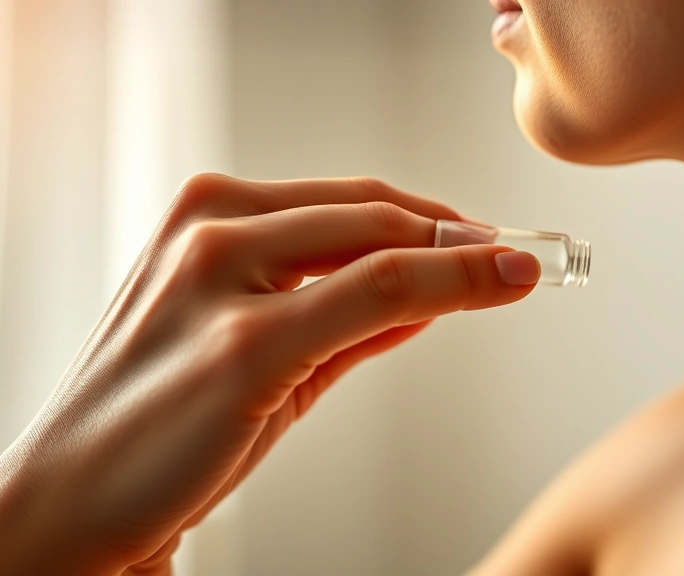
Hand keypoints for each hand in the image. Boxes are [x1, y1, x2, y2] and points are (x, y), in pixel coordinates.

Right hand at [0, 174, 539, 574]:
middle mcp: (212, 228)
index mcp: (209, 214)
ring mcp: (222, 277)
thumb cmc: (166, 425)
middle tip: (519, 256)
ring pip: (383, 243)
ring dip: (465, 254)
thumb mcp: (263, 347)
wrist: (73, 504)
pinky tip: (494, 285)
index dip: (434, 220)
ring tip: (518, 270)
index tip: (488, 242)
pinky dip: (449, 285)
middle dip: (460, 233)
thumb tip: (432, 287)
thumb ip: (347, 312)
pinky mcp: (244, 342)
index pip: (351, 201)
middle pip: (374, 211)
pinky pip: (375, 292)